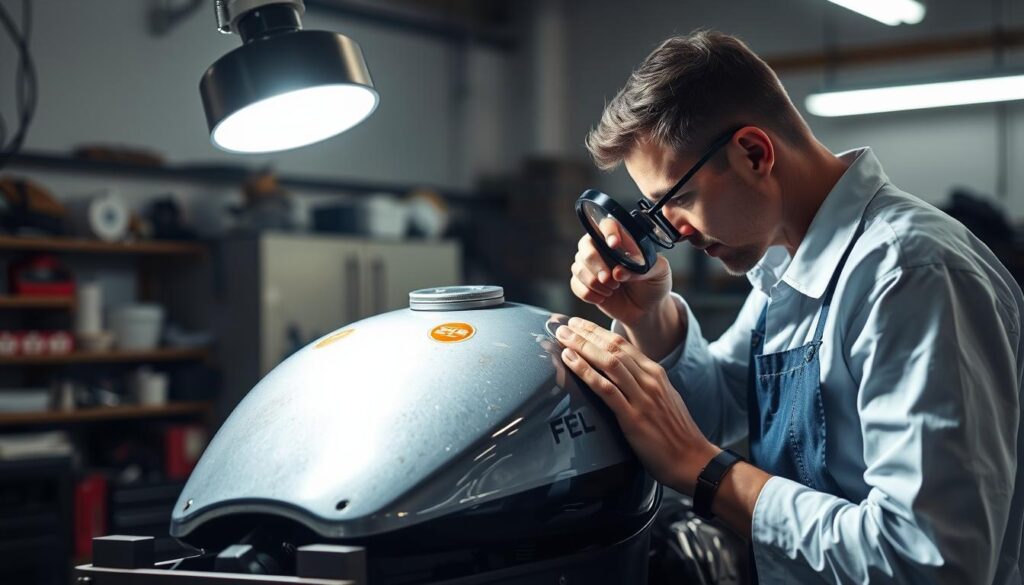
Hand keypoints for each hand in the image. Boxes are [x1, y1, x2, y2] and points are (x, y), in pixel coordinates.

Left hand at [555, 316, 718, 493]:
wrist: (693, 460)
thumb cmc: (675, 433)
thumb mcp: (663, 399)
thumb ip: (644, 385)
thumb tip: (621, 376)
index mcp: (656, 373)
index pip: (622, 344)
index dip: (598, 332)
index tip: (579, 325)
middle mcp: (649, 380)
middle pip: (613, 348)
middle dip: (586, 334)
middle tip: (564, 326)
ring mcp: (642, 397)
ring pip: (608, 362)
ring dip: (582, 347)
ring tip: (562, 338)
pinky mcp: (634, 417)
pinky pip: (606, 389)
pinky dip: (585, 372)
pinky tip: (570, 361)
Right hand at [570, 219, 672, 326]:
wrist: (647, 309)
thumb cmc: (654, 284)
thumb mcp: (660, 272)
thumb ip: (642, 269)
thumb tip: (618, 272)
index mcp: (621, 239)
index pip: (607, 225)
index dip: (608, 232)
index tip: (615, 245)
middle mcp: (602, 249)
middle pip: (585, 246)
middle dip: (595, 263)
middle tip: (609, 279)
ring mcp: (591, 266)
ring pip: (578, 267)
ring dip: (594, 282)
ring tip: (613, 290)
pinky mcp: (584, 283)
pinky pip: (575, 284)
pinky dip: (588, 293)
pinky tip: (603, 297)